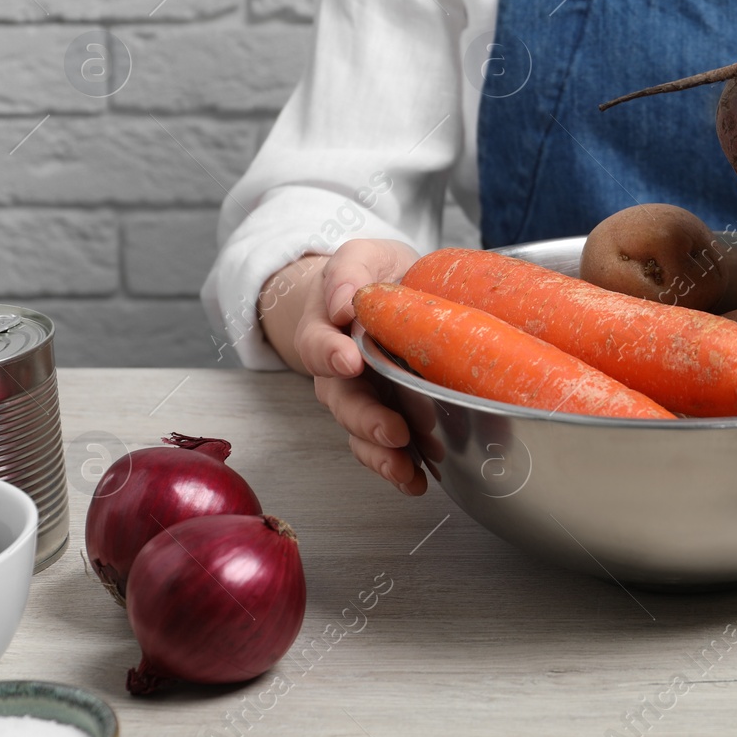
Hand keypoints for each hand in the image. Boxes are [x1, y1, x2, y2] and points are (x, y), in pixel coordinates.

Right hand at [259, 238, 433, 494]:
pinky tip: (417, 480)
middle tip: (393, 430)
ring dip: (382, 453)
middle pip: (342, 400)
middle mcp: (338, 371)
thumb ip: (350, 269)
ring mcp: (361, 397)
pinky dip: (398, 468)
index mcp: (327, 328)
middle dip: (366, 419)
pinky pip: (382, 448)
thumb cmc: (375, 276)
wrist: (387, 293)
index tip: (349, 360)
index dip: (330, 354)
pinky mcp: (385, 415)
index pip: (318, 343)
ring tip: (406, 467)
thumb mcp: (363, 255)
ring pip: (359, 431)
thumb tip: (344, 302)